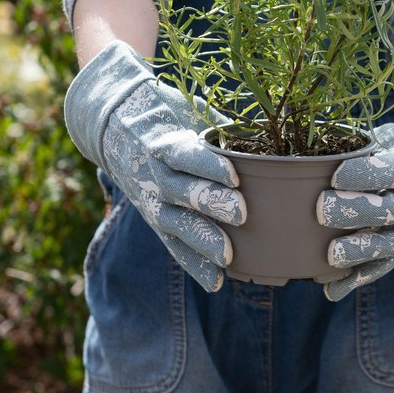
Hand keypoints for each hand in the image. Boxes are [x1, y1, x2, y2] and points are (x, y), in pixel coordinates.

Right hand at [64, 40, 245, 291]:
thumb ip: (224, 126)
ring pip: (174, 223)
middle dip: (209, 204)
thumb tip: (278, 127)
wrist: (116, 128)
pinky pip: (173, 245)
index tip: (235, 175)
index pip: (183, 154)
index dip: (207, 165)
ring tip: (228, 256)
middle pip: (179, 191)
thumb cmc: (169, 115)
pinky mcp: (155, 222)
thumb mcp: (189, 110)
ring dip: (201, 240)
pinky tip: (216, 282)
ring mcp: (152, 201)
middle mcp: (153, 173)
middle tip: (242, 213)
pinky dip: (193, 264)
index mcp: (162, 141)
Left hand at [317, 95, 393, 301]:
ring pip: (391, 245)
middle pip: (392, 211)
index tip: (335, 175)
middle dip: (356, 212)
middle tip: (321, 209)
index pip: (392, 171)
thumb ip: (365, 141)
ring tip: (330, 256)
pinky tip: (331, 291)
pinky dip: (358, 281)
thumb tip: (318, 137)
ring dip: (360, 252)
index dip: (364, 175)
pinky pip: (385, 267)